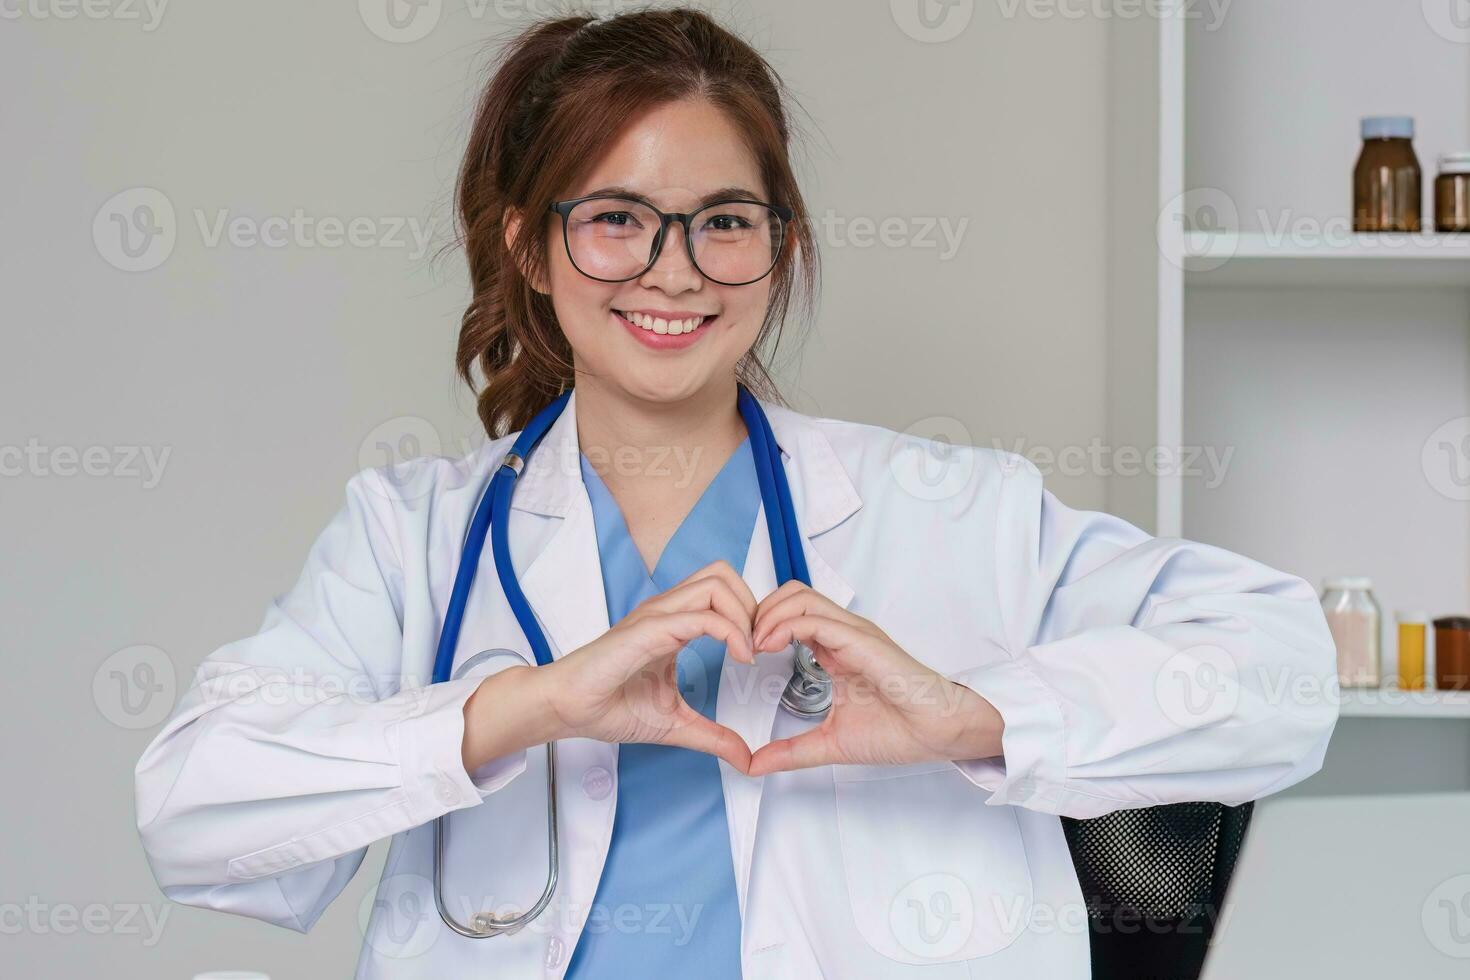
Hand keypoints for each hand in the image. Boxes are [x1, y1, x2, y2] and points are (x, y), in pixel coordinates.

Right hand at [533, 560, 758, 772]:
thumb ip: (713, 736)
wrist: (567, 709)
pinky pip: (700, 616)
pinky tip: (739, 658)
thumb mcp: (675, 723)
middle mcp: (667, 610)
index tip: (759, 653)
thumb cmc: (608, 706)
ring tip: (749, 652)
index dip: (750, 614)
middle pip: (724, 574)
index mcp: (673, 622)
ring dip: (744, 614)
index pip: (722, 590)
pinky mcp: (649, 630)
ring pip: (716, 583)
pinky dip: (730, 632)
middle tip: (759, 646)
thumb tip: (745, 758)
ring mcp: (657, 616)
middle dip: (753, 605)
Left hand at [746, 581, 1004, 776]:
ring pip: (799, 597)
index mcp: (836, 649)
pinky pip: (815, 619)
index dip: (761, 625)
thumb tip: (755, 765)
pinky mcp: (861, 640)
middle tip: (741, 644)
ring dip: (767, 615)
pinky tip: (769, 647)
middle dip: (758, 611)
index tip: (743, 654)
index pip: (791, 614)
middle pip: (790, 594)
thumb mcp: (831, 743)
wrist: (938, 733)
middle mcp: (843, 633)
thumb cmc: (900, 731)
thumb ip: (792, 751)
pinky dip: (785, 626)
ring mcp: (853, 632)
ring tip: (753, 646)